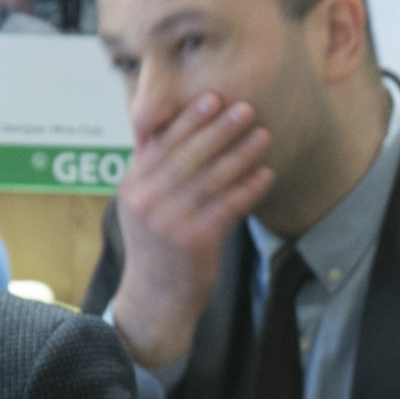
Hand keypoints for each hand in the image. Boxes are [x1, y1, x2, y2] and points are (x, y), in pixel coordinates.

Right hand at [106, 91, 273, 369]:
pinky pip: (227, 207)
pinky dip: (249, 188)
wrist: (155, 300)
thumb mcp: (142, 206)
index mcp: (133, 186)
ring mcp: (168, 222)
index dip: (190, 119)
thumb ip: (150, 167)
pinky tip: (266, 175)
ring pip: (211, 179)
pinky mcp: (193, 242)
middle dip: (220, 129)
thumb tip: (156, 124)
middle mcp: (146, 201)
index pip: (162, 143)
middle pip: (188, 155)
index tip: (214, 98)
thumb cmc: (156, 248)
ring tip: (264, 136)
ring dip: (241, 155)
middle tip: (247, 108)